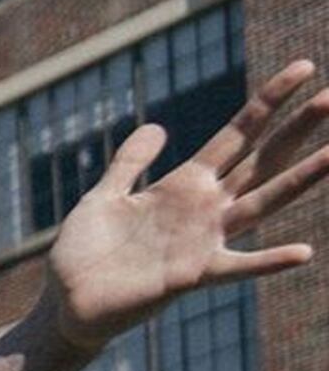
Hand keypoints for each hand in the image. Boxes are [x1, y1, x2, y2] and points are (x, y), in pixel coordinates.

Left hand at [40, 58, 328, 351]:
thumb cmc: (84, 253)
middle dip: (297, 130)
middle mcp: (204, 209)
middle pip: (262, 160)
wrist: (66, 303)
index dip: (268, 101)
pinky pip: (238, 268)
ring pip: (262, 204)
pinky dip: (268, 261)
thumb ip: (129, 163)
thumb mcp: (104, 197)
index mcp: (185, 184)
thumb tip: (157, 127)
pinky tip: (303, 252)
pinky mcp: (192, 276)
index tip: (303, 68)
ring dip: (300, 181)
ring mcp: (203, 241)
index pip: (238, 134)